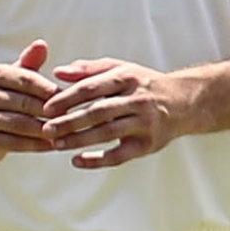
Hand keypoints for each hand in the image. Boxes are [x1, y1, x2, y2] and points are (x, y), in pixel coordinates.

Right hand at [0, 40, 57, 164]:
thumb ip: (29, 62)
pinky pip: (13, 143)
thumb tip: (41, 44)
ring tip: (65, 132)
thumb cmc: (2, 98)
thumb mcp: (14, 77)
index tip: (68, 96)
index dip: (48, 88)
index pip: (25, 78)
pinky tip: (51, 145)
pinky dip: (35, 145)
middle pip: (24, 103)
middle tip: (71, 117)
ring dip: (44, 129)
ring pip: (20, 125)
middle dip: (49, 111)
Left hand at [40, 58, 190, 168]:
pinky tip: (77, 161)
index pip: (92, 88)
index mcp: (127, 78)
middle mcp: (137, 100)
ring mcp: (143, 124)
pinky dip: (97, 160)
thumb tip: (58, 72)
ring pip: (107, 134)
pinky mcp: (147, 145)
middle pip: (98, 112)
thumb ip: (88, 70)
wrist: (183, 103)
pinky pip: (119, 156)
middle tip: (46, 129)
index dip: (68, 98)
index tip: (46, 108)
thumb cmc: (144, 84)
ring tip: (56, 145)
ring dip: (79, 140)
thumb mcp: (120, 69)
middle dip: (69, 121)